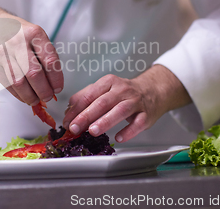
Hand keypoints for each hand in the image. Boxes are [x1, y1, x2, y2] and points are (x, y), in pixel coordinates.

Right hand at [0, 4, 63, 105]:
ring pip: (19, 83)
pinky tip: (24, 96)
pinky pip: (7, 85)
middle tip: (48, 97)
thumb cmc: (18, 33)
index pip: (50, 61)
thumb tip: (53, 85)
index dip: (56, 79)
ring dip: (30, 96)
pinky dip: (18, 95)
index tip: (58, 88)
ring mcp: (3, 53)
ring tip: (36, 100)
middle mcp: (18, 42)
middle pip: (34, 74)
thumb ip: (44, 56)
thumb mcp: (34, 36)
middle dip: (44, 91)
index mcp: (34, 34)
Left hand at [62, 65, 191, 142]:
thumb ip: (85, 98)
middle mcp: (122, 90)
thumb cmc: (124, 93)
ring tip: (93, 131)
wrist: (153, 90)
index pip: (89, 95)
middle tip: (75, 128)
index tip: (67, 121)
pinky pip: (138, 123)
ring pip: (120, 110)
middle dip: (86, 116)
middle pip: (102, 102)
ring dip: (105, 121)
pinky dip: (128, 131)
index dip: (76, 109)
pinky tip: (119, 138)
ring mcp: (135, 102)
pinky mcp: (146, 114)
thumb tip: (69, 112)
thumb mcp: (104, 89)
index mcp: (108, 82)